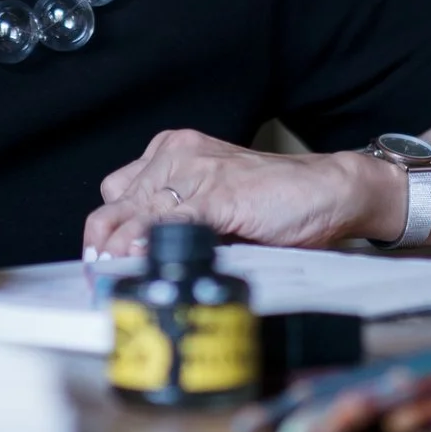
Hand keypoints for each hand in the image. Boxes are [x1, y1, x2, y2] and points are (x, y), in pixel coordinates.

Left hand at [81, 129, 400, 261]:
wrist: (330, 191)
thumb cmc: (277, 203)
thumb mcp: (214, 210)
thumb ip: (178, 221)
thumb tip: (136, 259)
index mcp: (174, 153)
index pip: (118, 193)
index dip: (106, 231)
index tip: (100, 262)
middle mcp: (178, 155)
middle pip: (116, 203)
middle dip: (106, 244)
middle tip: (104, 277)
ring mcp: (196, 171)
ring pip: (134, 213)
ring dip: (121, 250)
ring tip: (120, 278)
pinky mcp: (216, 192)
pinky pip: (167, 221)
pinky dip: (148, 245)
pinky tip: (145, 263)